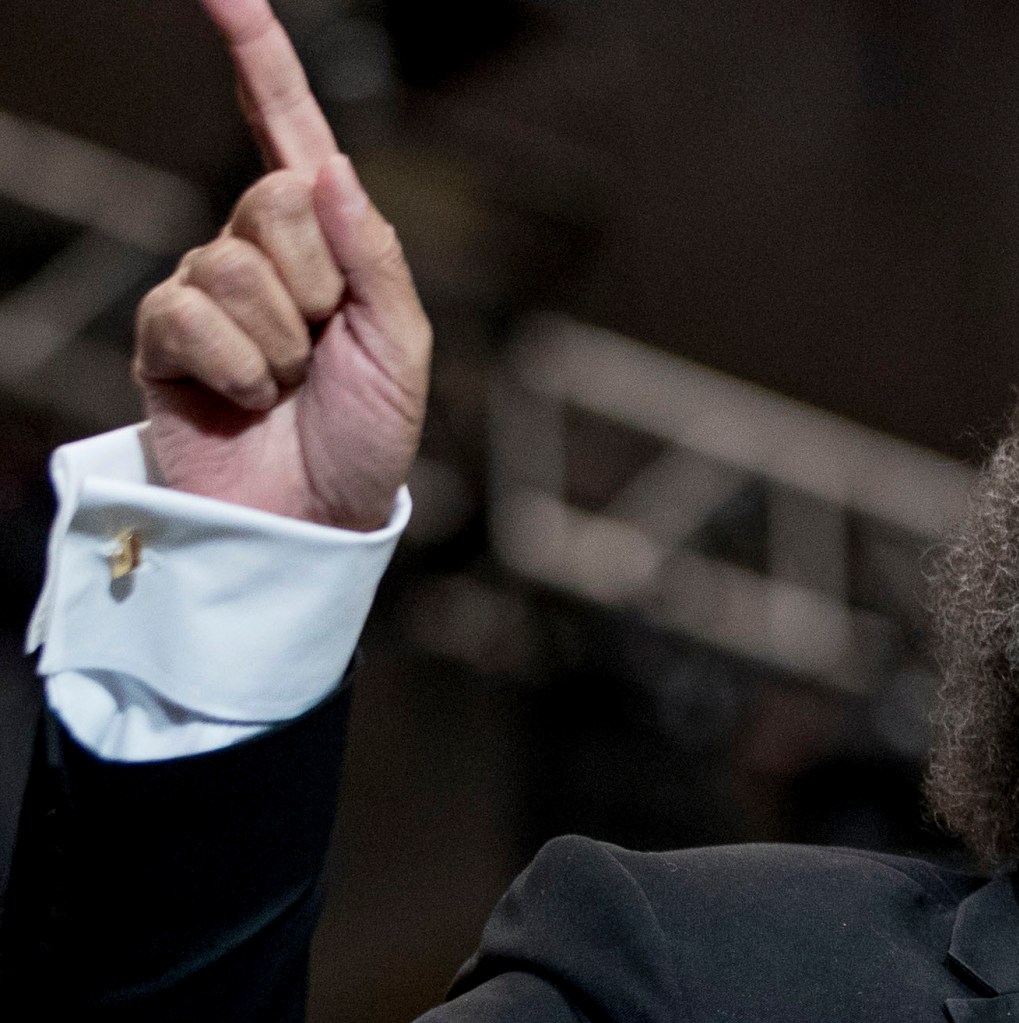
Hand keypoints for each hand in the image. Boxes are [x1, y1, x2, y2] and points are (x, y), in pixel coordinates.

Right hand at [133, 0, 430, 531]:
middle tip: (325, 345)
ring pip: (236, 265)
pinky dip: (237, 368)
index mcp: (328, 238)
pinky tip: (246, 400)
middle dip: (317, 280)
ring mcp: (207, 289)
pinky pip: (192, 313)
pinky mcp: (164, 336)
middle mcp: (260, 248)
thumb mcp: (402, 345)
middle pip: (277, 200)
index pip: (288, 127)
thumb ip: (376, 256)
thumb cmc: (369, 434)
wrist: (316, 518)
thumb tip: (333, 170)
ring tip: (290, 386)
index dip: (258, 56)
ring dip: (281, 340)